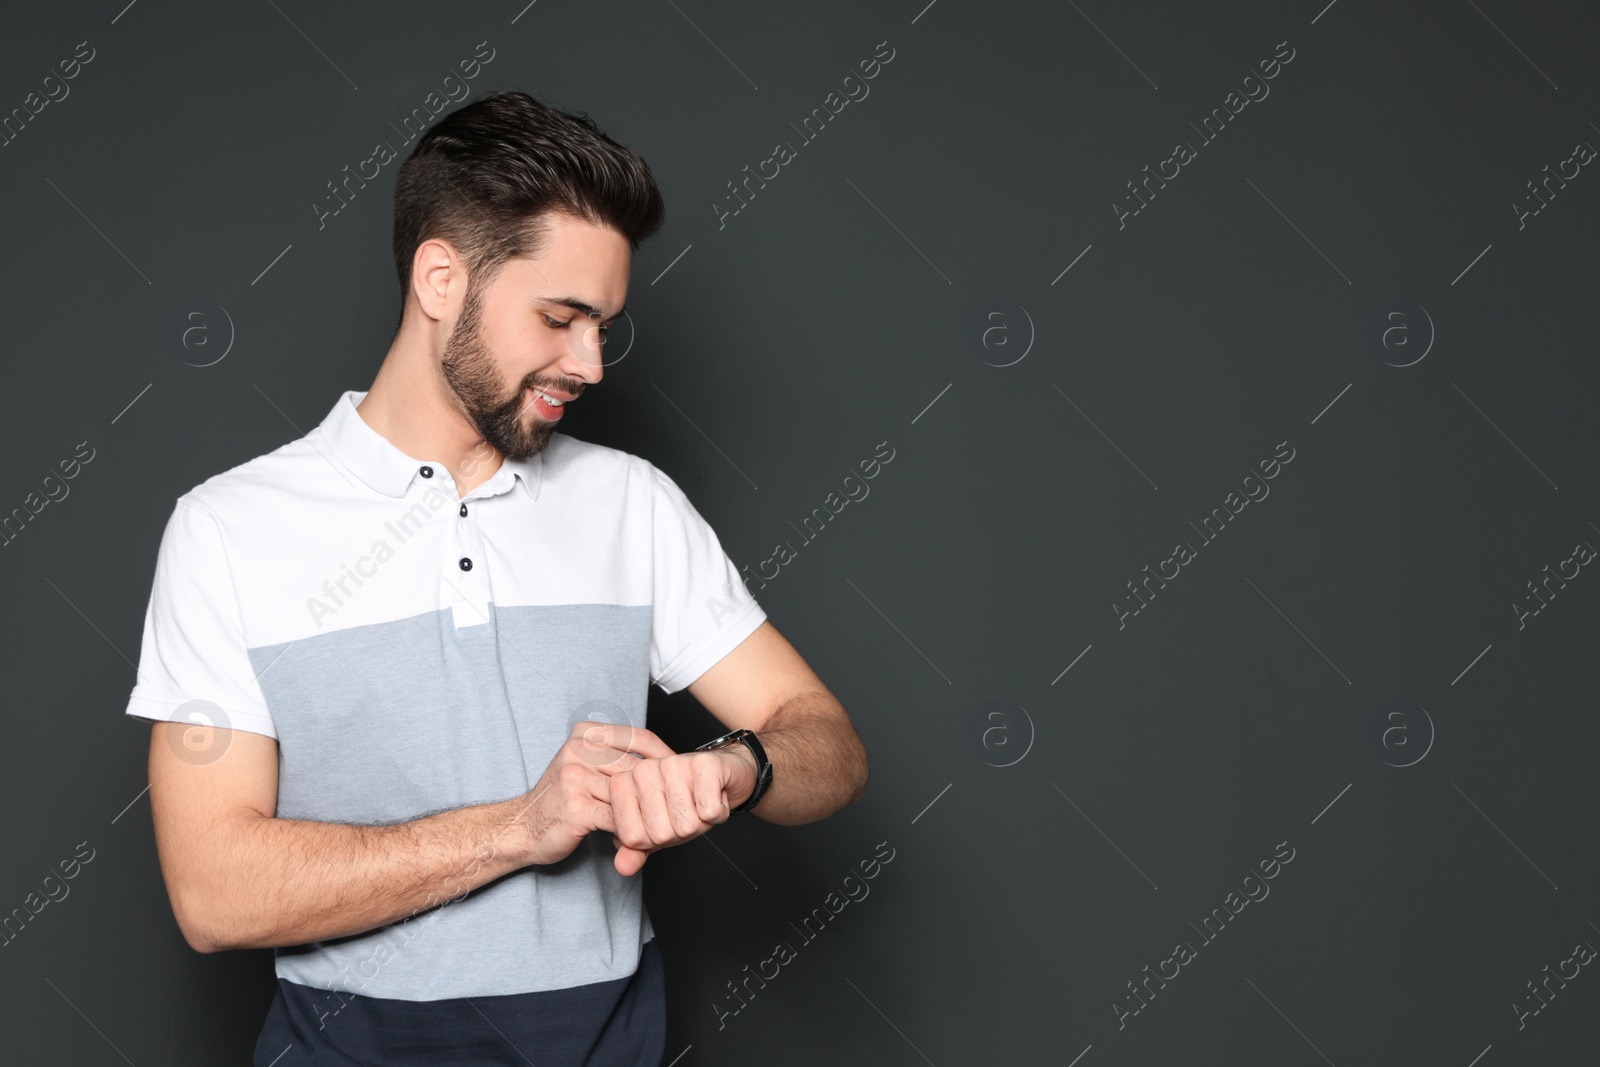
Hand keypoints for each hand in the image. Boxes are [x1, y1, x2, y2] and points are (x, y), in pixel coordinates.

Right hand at [513, 721, 676, 867]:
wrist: (521, 828)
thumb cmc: (562, 800)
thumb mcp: (589, 769)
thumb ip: (622, 763)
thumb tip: (673, 765)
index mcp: (586, 734)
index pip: (641, 738)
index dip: (667, 759)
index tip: (681, 776)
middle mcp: (579, 749)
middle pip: (640, 768)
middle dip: (660, 791)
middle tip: (675, 808)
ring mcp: (576, 777)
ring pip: (632, 795)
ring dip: (648, 815)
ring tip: (657, 827)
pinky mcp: (576, 807)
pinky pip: (620, 819)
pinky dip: (632, 833)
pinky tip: (634, 841)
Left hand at [607, 745, 757, 875]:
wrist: (721, 774)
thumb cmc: (685, 801)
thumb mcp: (655, 829)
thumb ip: (636, 849)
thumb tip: (623, 867)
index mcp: (623, 784)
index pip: (632, 838)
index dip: (654, 839)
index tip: (664, 820)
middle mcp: (643, 769)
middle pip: (660, 834)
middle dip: (680, 832)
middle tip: (687, 811)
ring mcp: (672, 764)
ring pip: (686, 824)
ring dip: (701, 823)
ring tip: (699, 803)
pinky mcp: (703, 764)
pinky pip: (709, 812)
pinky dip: (718, 813)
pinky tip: (714, 795)